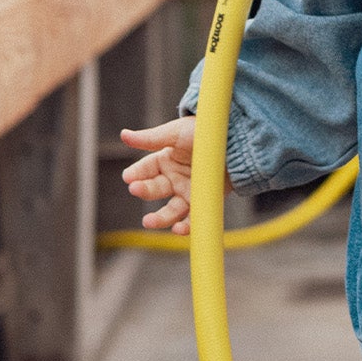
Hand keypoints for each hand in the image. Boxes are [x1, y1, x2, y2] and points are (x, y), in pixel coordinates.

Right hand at [121, 118, 195, 232]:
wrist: (238, 139)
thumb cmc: (206, 131)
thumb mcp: (176, 133)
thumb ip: (150, 139)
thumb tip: (123, 135)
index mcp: (167, 159)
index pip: (146, 169)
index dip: (136, 173)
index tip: (128, 177)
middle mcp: (176, 177)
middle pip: (155, 189)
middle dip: (144, 190)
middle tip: (135, 189)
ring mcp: (190, 191)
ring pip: (171, 210)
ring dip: (160, 218)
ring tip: (148, 222)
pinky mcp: (205, 201)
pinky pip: (193, 218)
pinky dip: (185, 227)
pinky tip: (177, 229)